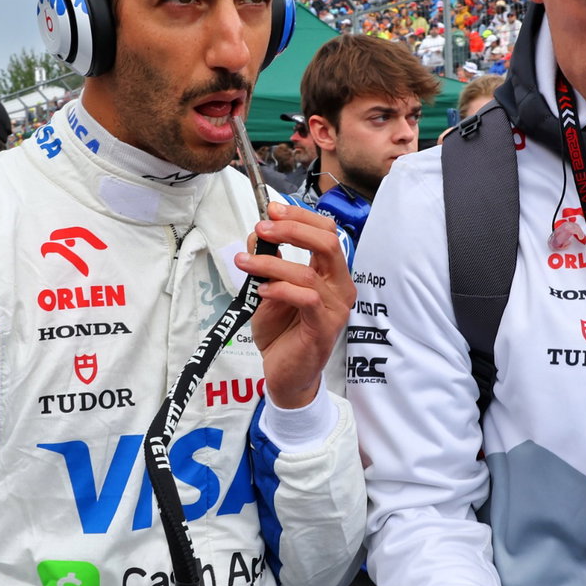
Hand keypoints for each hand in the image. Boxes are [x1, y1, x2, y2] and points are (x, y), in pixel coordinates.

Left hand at [234, 202, 355, 409]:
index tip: (271, 210)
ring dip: (272, 263)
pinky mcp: (324, 327)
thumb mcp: (268, 289)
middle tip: (262, 228)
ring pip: (308, 272)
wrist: (285, 375)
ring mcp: (335, 308)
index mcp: (331, 274)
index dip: (300, 217)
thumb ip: (267, 262)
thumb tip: (257, 234)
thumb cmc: (282, 333)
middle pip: (328, 242)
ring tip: (246, 263)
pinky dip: (280, 289)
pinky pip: (306, 298)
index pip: (327, 232)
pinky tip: (261, 290)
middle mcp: (339, 287)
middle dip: (292, 229)